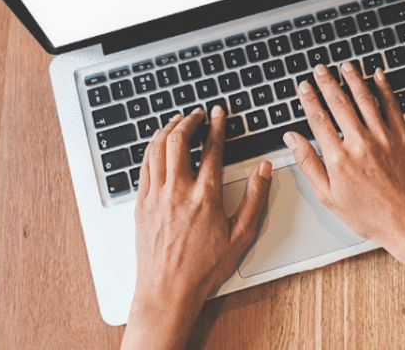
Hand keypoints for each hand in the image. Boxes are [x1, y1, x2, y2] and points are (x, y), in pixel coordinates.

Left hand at [121, 107, 271, 349]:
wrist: (167, 291)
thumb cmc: (203, 269)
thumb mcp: (241, 235)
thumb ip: (254, 198)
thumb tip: (263, 170)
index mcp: (205, 197)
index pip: (212, 149)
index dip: (217, 125)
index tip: (219, 113)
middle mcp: (177, 191)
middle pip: (179, 140)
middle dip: (189, 120)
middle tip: (197, 113)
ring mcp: (155, 196)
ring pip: (157, 149)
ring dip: (167, 129)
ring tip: (177, 121)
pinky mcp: (141, 205)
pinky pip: (144, 166)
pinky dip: (152, 148)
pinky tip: (158, 145)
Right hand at [287, 63, 404, 349]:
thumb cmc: (370, 215)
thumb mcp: (329, 196)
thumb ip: (309, 164)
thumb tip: (293, 140)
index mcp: (338, 158)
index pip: (318, 119)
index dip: (309, 99)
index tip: (304, 87)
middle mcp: (360, 142)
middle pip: (339, 102)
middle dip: (327, 82)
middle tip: (320, 69)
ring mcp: (383, 137)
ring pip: (365, 98)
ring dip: (353, 79)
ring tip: (345, 66)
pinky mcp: (403, 136)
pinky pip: (392, 106)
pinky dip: (384, 88)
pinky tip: (379, 77)